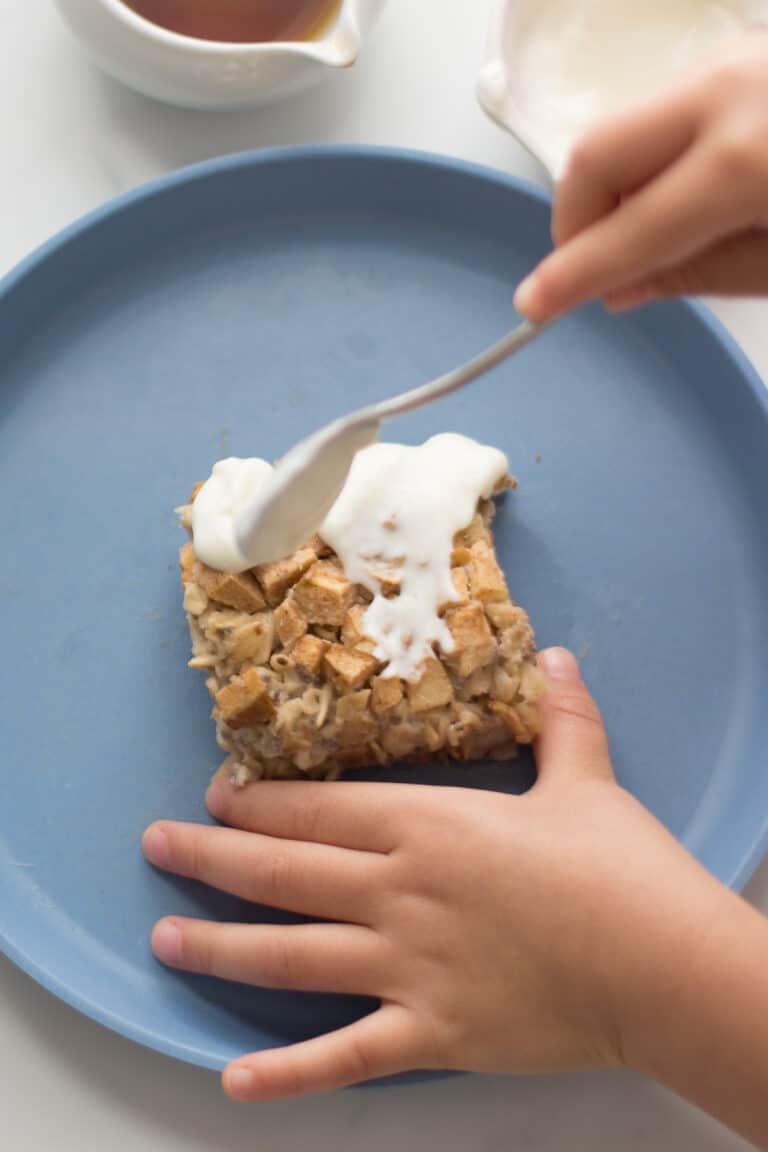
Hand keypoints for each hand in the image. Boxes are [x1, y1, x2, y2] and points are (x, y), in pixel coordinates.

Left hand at [142, 648, 725, 1101]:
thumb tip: (556, 656)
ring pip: (290, 955)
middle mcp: (399, 890)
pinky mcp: (431, 1034)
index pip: (319, 809)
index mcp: (427, 824)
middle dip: (211, 857)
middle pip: (283, 872)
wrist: (660, 965)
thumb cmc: (619, 869)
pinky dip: (287, 1073)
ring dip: (220, 946)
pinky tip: (234, 1079)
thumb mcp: (586, 779)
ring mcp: (407, 965)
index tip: (216, 795)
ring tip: (164, 938)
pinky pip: (345, 1057)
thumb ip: (560, 718)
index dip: (259, 802)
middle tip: (156, 848)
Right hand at [514, 34, 767, 320]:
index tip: (536, 304)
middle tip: (593, 267)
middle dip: (575, 219)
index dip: (573, 276)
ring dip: (616, 190)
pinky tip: (682, 197)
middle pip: (594, 155)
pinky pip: (660, 114)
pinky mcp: (736, 57)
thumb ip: (695, 274)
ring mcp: (731, 61)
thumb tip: (622, 285)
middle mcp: (727, 91)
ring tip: (653, 236)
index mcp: (745, 159)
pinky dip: (650, 163)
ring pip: (623, 131)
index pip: (628, 232)